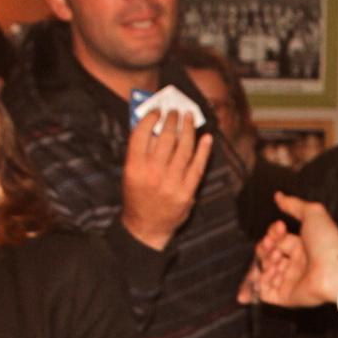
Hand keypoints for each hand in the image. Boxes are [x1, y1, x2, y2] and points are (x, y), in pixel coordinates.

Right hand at [120, 109, 211, 250]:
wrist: (146, 227)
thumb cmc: (137, 196)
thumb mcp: (131, 174)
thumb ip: (140, 152)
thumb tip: (156, 126)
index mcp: (134, 167)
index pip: (142, 134)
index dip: (151, 118)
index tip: (158, 110)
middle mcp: (153, 174)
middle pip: (165, 138)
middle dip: (172, 120)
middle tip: (175, 111)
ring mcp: (171, 183)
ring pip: (184, 148)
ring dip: (188, 129)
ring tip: (189, 118)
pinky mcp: (187, 192)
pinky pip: (198, 166)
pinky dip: (203, 150)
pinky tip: (206, 137)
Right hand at [252, 193, 337, 306]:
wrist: (336, 269)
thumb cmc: (329, 242)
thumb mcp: (313, 214)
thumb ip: (294, 204)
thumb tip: (278, 196)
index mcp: (303, 247)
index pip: (278, 241)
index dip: (273, 233)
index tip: (279, 227)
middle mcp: (296, 265)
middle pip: (268, 256)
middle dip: (265, 247)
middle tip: (271, 243)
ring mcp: (291, 281)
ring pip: (264, 272)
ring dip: (263, 261)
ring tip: (273, 257)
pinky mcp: (286, 297)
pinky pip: (265, 292)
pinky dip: (260, 282)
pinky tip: (265, 271)